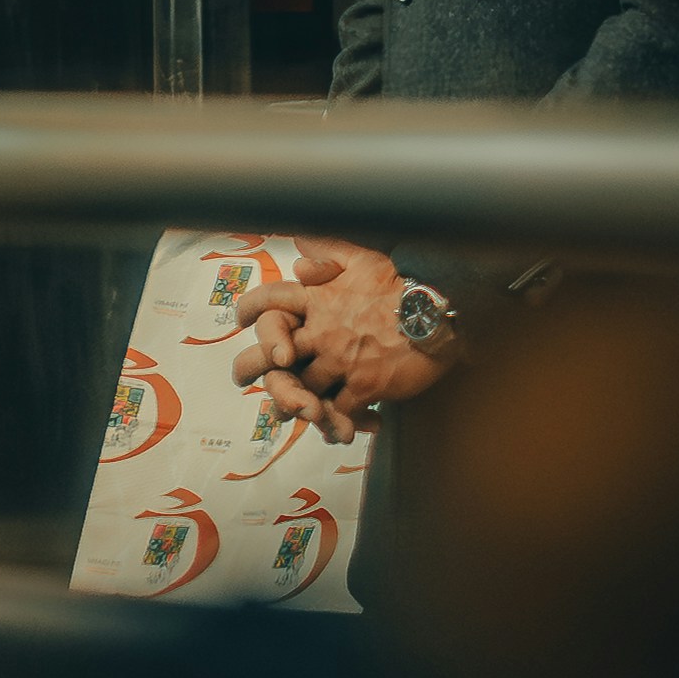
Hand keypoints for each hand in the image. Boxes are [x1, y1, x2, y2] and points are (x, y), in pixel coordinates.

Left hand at [230, 240, 456, 428]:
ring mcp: (341, 361)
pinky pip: (338, 411)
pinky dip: (334, 422)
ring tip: (289, 410)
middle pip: (272, 355)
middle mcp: (323, 331)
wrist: (439, 314)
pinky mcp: (363, 386)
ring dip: (292, 401)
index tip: (239, 318)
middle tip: (241, 378)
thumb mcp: (364, 259)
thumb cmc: (403, 285)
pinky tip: (336, 429)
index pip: (271, 301)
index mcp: (319, 299)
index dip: (251, 309)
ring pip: (301, 389)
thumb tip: (299, 248)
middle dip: (251, 368)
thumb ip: (329, 252)